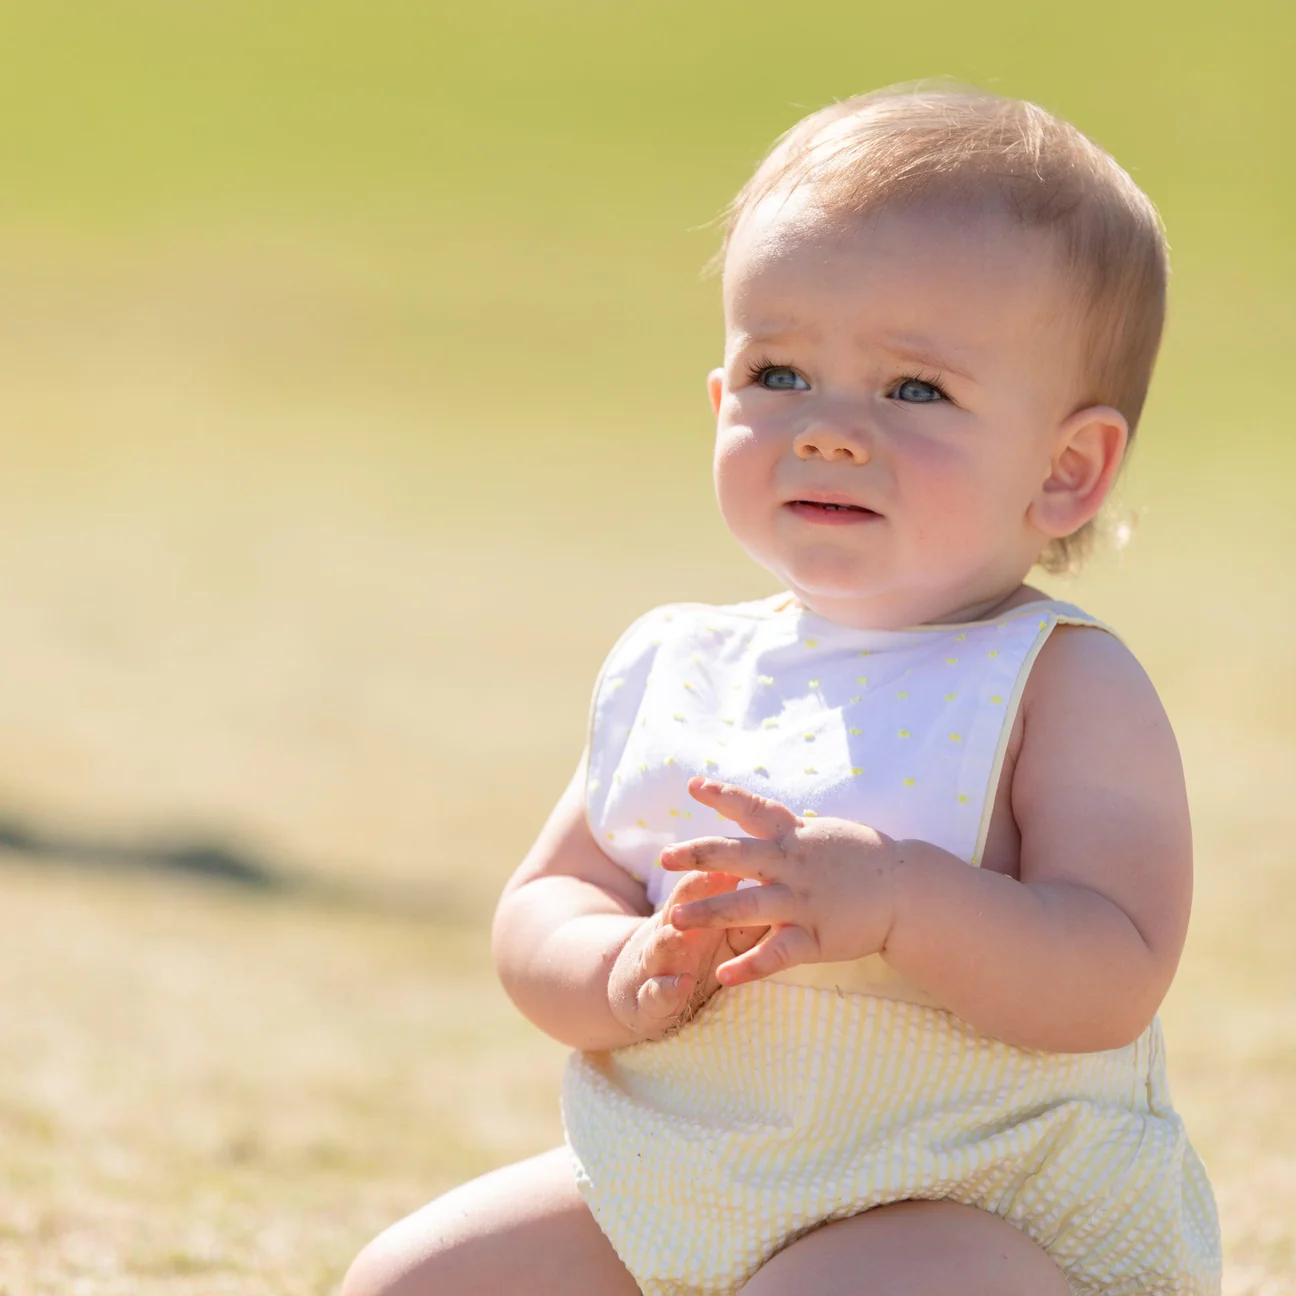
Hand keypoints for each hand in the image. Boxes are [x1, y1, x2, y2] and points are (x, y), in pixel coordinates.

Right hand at [606, 868, 766, 1040]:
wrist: (638, 992)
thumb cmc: (691, 954)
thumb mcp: (717, 933)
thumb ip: (742, 912)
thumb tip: (775, 879)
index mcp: (688, 913)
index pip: (700, 883)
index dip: (716, 866)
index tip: (740, 848)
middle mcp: (670, 932)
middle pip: (680, 906)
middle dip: (691, 890)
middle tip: (709, 873)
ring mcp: (657, 964)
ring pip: (662, 944)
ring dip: (670, 937)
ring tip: (678, 931)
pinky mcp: (651, 999)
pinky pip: (657, 993)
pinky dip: (667, 989)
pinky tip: (680, 985)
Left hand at [659, 777, 898, 986]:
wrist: (908, 890)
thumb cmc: (862, 858)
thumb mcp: (822, 832)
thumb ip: (785, 829)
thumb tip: (754, 813)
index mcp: (793, 836)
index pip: (752, 808)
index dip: (722, 795)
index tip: (693, 785)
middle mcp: (792, 865)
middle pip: (736, 856)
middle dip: (697, 856)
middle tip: (664, 858)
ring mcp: (802, 902)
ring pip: (746, 907)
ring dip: (708, 913)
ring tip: (675, 920)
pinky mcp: (815, 937)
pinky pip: (777, 954)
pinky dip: (749, 967)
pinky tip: (723, 976)